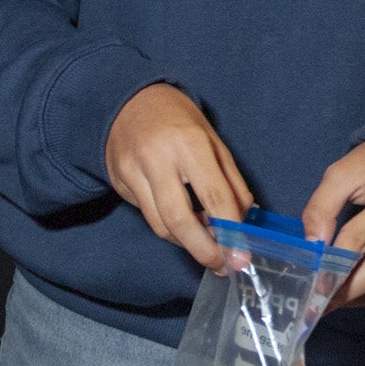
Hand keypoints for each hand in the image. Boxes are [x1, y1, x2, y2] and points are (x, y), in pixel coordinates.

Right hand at [104, 83, 252, 271]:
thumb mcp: (213, 140)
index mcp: (188, 144)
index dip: (230, 232)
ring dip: (187, 243)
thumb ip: (231, 181)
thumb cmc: (177, 119)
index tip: (241, 256)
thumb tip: (245, 220)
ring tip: (206, 247)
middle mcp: (157, 160)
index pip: (214, 197)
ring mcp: (132, 172)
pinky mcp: (119, 183)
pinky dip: (169, 227)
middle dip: (203, 250)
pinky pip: (147, 215)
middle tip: (222, 265)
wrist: (126, 100)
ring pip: (160, 225)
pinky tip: (183, 225)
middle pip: (180, 220)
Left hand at [303, 141, 364, 307]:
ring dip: (362, 298)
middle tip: (319, 302)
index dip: (332, 262)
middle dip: (347, 289)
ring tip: (333, 303)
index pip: (360, 238)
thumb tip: (314, 245)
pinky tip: (356, 296)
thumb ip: (322, 206)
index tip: (311, 281)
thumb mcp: (344, 172)